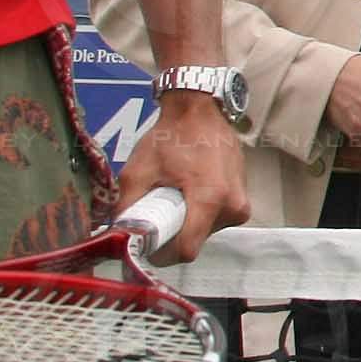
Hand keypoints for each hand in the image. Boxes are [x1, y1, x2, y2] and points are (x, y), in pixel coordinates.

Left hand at [116, 94, 250, 259]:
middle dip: (175, 232)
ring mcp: (241, 202)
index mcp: (209, 198)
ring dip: (189, 222)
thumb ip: (125, 207)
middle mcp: (232, 205)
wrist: (199, 110)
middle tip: (160, 209)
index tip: (150, 241)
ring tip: (176, 196)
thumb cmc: (171, 136)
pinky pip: (217, 218)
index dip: (163, 252)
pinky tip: (190, 190)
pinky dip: (200, 212)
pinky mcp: (243, 197)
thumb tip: (117, 235)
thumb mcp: (138, 171)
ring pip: (207, 231)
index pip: (187, 250)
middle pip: (196, 241)